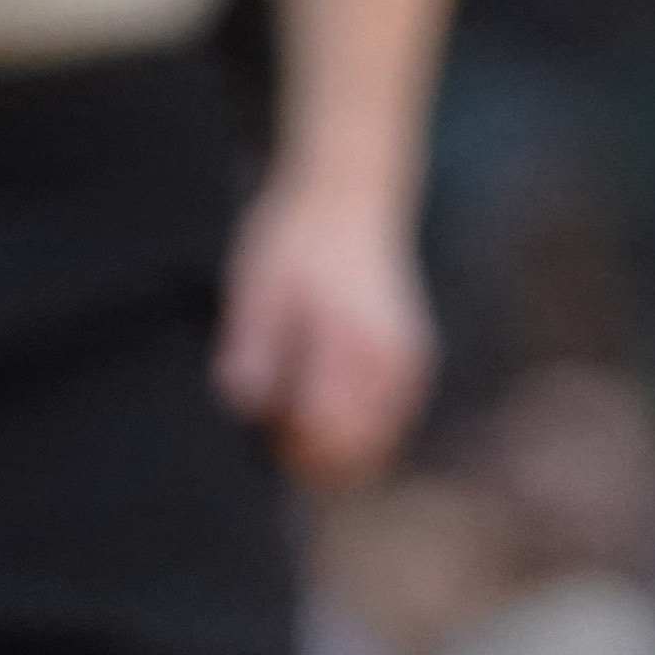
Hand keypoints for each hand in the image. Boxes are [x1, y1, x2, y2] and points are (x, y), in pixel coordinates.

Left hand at [213, 175, 437, 487]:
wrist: (349, 196)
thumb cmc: (296, 239)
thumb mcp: (258, 283)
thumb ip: (253, 344)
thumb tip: (245, 403)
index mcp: (359, 345)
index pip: (329, 438)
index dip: (286, 447)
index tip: (258, 422)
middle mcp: (396, 364)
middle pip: (356, 458)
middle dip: (308, 458)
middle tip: (270, 421)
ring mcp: (409, 369)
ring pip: (373, 450)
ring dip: (330, 449)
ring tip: (291, 409)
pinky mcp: (410, 368)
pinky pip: (383, 429)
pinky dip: (349, 433)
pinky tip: (317, 401)